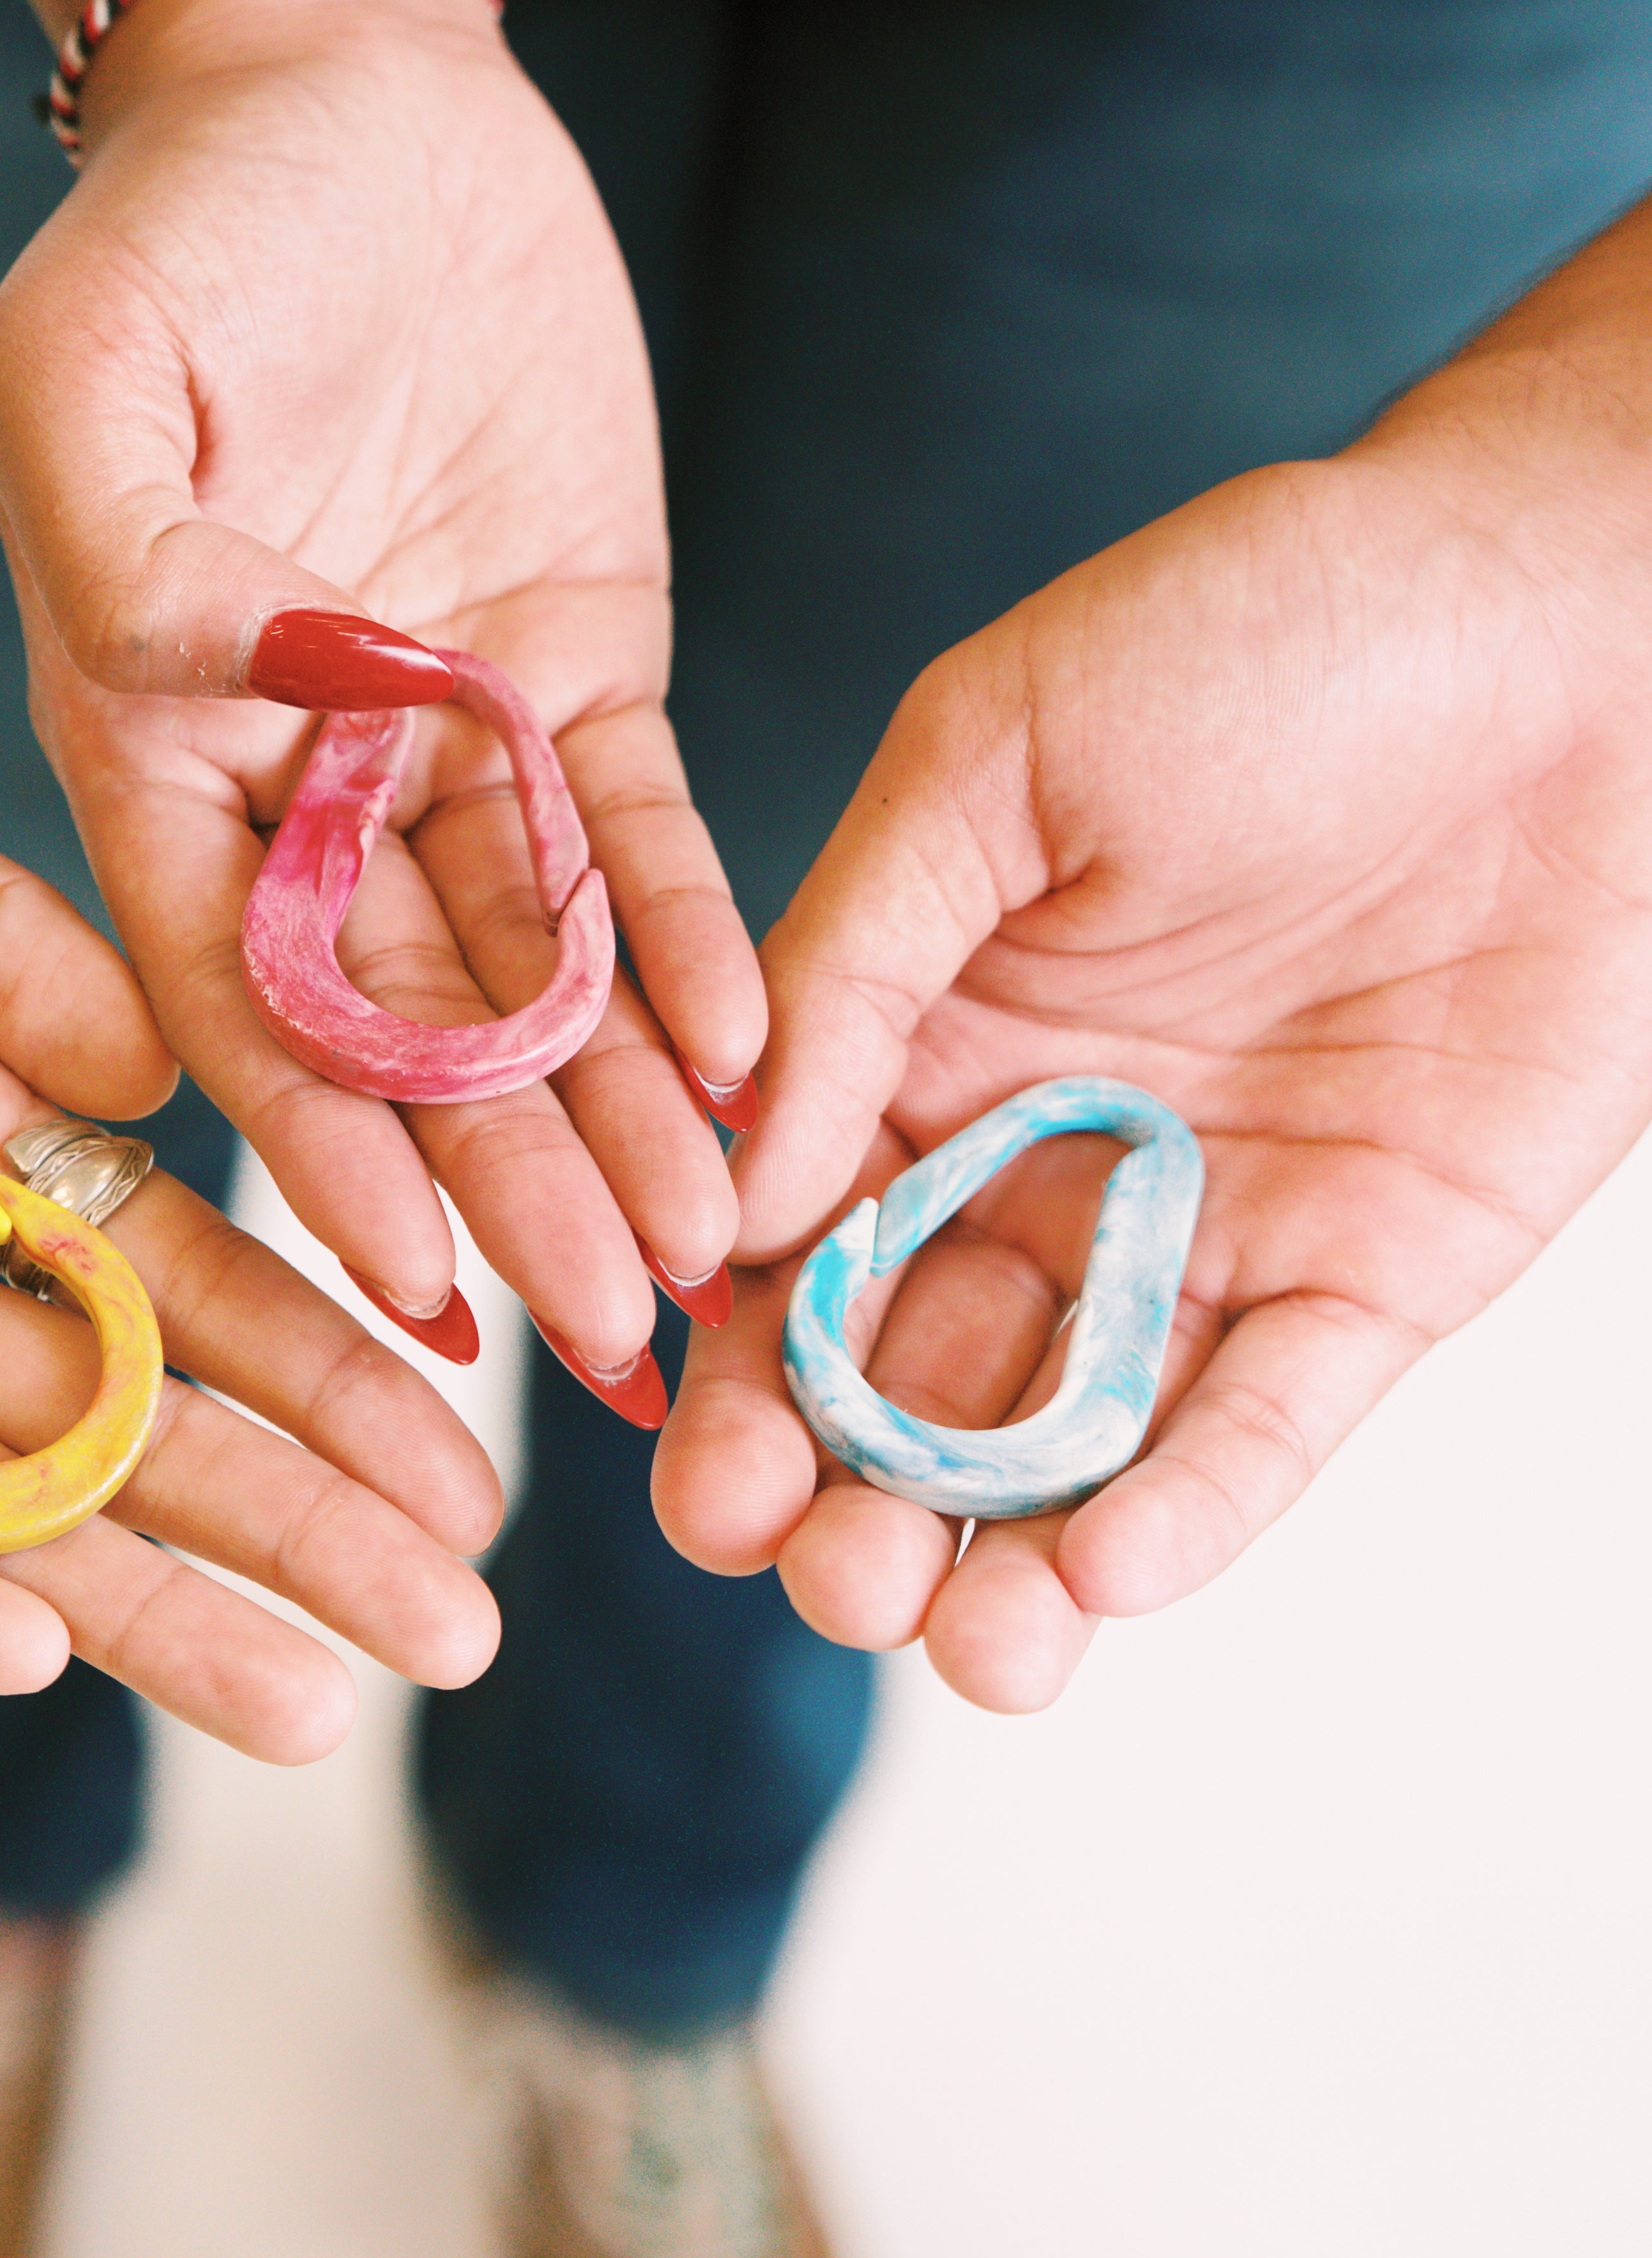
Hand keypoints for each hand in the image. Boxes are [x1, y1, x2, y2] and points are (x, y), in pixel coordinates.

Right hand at [0, 0, 764, 1405]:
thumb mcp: (91, 363)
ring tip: (703, 1264)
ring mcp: (446, 742)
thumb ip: (119, 541)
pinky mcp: (576, 678)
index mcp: (151, 746)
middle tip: (609, 1341)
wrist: (353, 102)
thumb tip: (193, 674)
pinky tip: (761, 1064)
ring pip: (537, 970)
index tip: (411, 1287)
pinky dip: (695, 949)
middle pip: (405, 1023)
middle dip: (505, 1184)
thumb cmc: (189, 222)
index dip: (323, 1143)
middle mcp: (297, 783)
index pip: (237, 988)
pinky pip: (643, 842)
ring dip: (614, 1115)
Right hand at [653, 398, 1651, 1708]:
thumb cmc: (1268, 626)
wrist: (1586, 616)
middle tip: (814, 1569)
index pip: (794, 1241)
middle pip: (915, 1373)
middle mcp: (1053, 1154)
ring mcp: (1213, 1224)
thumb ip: (853, 963)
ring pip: (1075, 1439)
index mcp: (931, 1036)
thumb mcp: (998, 752)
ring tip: (954, 1642)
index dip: (736, 1369)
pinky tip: (1104, 1580)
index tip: (695, 1472)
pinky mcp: (1378, 1270)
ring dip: (999, 1557)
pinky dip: (1189, 1503)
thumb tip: (733, 1188)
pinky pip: (1266, 1417)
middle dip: (848, 1493)